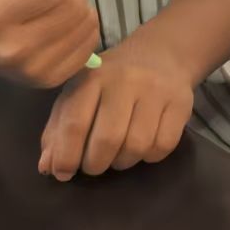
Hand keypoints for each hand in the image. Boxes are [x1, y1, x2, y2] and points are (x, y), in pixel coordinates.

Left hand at [38, 37, 194, 179]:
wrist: (160, 55)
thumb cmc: (110, 82)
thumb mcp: (79, 95)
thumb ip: (59, 130)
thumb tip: (48, 167)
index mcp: (92, 78)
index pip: (75, 123)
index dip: (66, 155)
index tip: (63, 174)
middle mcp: (124, 81)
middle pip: (108, 139)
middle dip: (96, 164)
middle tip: (94, 166)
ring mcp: (156, 91)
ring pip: (137, 146)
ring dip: (123, 162)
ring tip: (118, 156)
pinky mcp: (181, 103)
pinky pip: (163, 145)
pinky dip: (150, 156)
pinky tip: (143, 147)